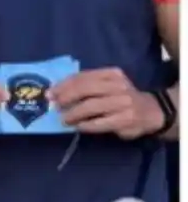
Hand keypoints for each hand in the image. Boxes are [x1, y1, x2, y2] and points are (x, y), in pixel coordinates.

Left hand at [49, 68, 163, 138]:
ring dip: (73, 114)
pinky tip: (78, 127)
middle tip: (55, 106)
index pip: (83, 77)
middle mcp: (118, 86)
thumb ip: (87, 86)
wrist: (151, 112)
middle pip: (85, 89)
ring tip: (64, 120)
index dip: (63, 85)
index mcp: (112, 74)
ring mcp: (123, 102)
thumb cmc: (121, 98)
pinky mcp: (125, 119)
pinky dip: (85, 125)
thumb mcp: (108, 86)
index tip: (50, 93)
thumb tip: (56, 93)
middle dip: (66, 97)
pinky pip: (99, 122)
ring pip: (91, 106)